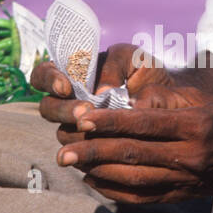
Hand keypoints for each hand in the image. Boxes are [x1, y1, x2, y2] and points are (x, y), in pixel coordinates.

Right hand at [31, 42, 203, 141]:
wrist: (170, 101)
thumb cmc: (147, 74)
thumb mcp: (133, 59)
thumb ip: (114, 66)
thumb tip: (102, 92)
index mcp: (71, 75)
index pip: (43, 76)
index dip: (48, 79)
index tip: (65, 86)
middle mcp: (69, 102)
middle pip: (48, 108)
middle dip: (63, 110)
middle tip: (84, 112)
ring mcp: (78, 127)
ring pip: (62, 133)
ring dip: (74, 131)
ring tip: (93, 129)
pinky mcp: (90, 148)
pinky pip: (80, 153)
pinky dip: (88, 150)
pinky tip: (102, 148)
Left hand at [54, 93, 212, 202]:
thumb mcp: (200, 97)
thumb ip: (163, 97)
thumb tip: (124, 100)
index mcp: (195, 126)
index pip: (145, 124)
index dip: (111, 122)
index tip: (82, 119)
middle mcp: (190, 156)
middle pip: (134, 154)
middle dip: (94, 151)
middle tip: (63, 150)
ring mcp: (185, 180)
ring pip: (134, 180)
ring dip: (98, 172)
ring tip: (72, 162)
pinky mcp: (180, 196)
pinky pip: (141, 198)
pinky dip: (113, 191)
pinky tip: (93, 180)